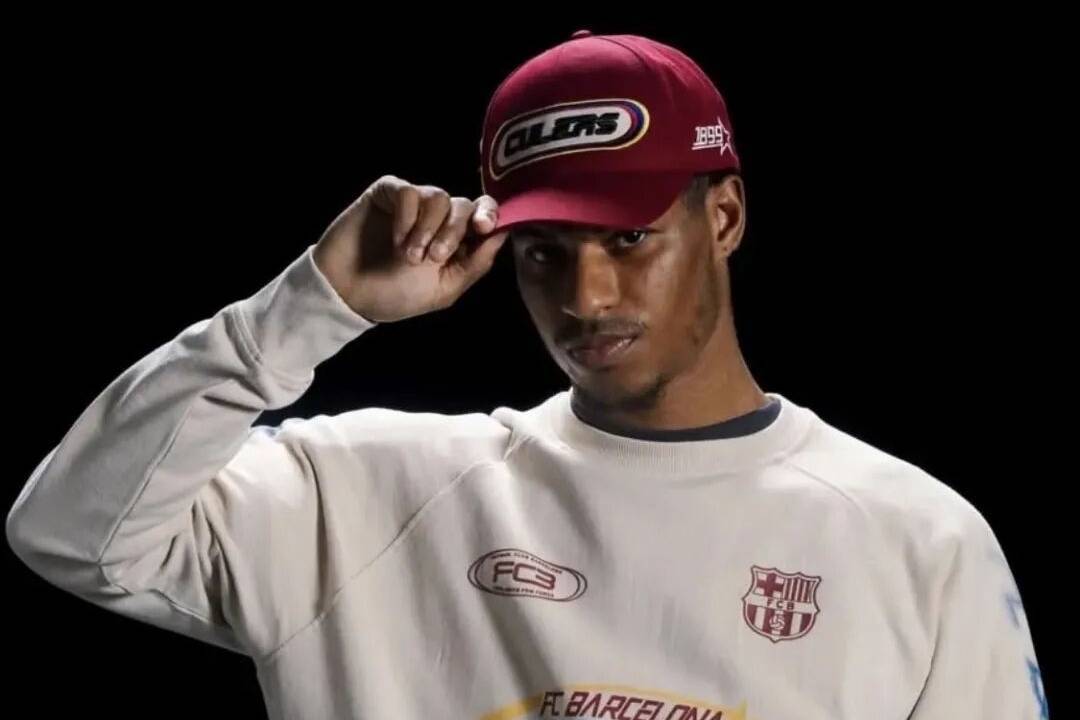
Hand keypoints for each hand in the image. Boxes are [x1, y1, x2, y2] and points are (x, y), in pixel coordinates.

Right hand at [312, 175, 507, 321]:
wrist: (348, 294)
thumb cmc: (395, 294)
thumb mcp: (444, 289)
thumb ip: (475, 263)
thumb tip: (503, 235)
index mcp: (456, 240)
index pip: (484, 214)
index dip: (490, 215)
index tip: (484, 228)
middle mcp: (438, 218)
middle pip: (464, 204)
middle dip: (453, 232)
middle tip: (434, 258)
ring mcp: (413, 203)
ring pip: (438, 196)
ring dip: (427, 229)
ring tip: (409, 256)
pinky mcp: (387, 193)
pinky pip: (408, 192)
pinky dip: (405, 218)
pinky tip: (394, 239)